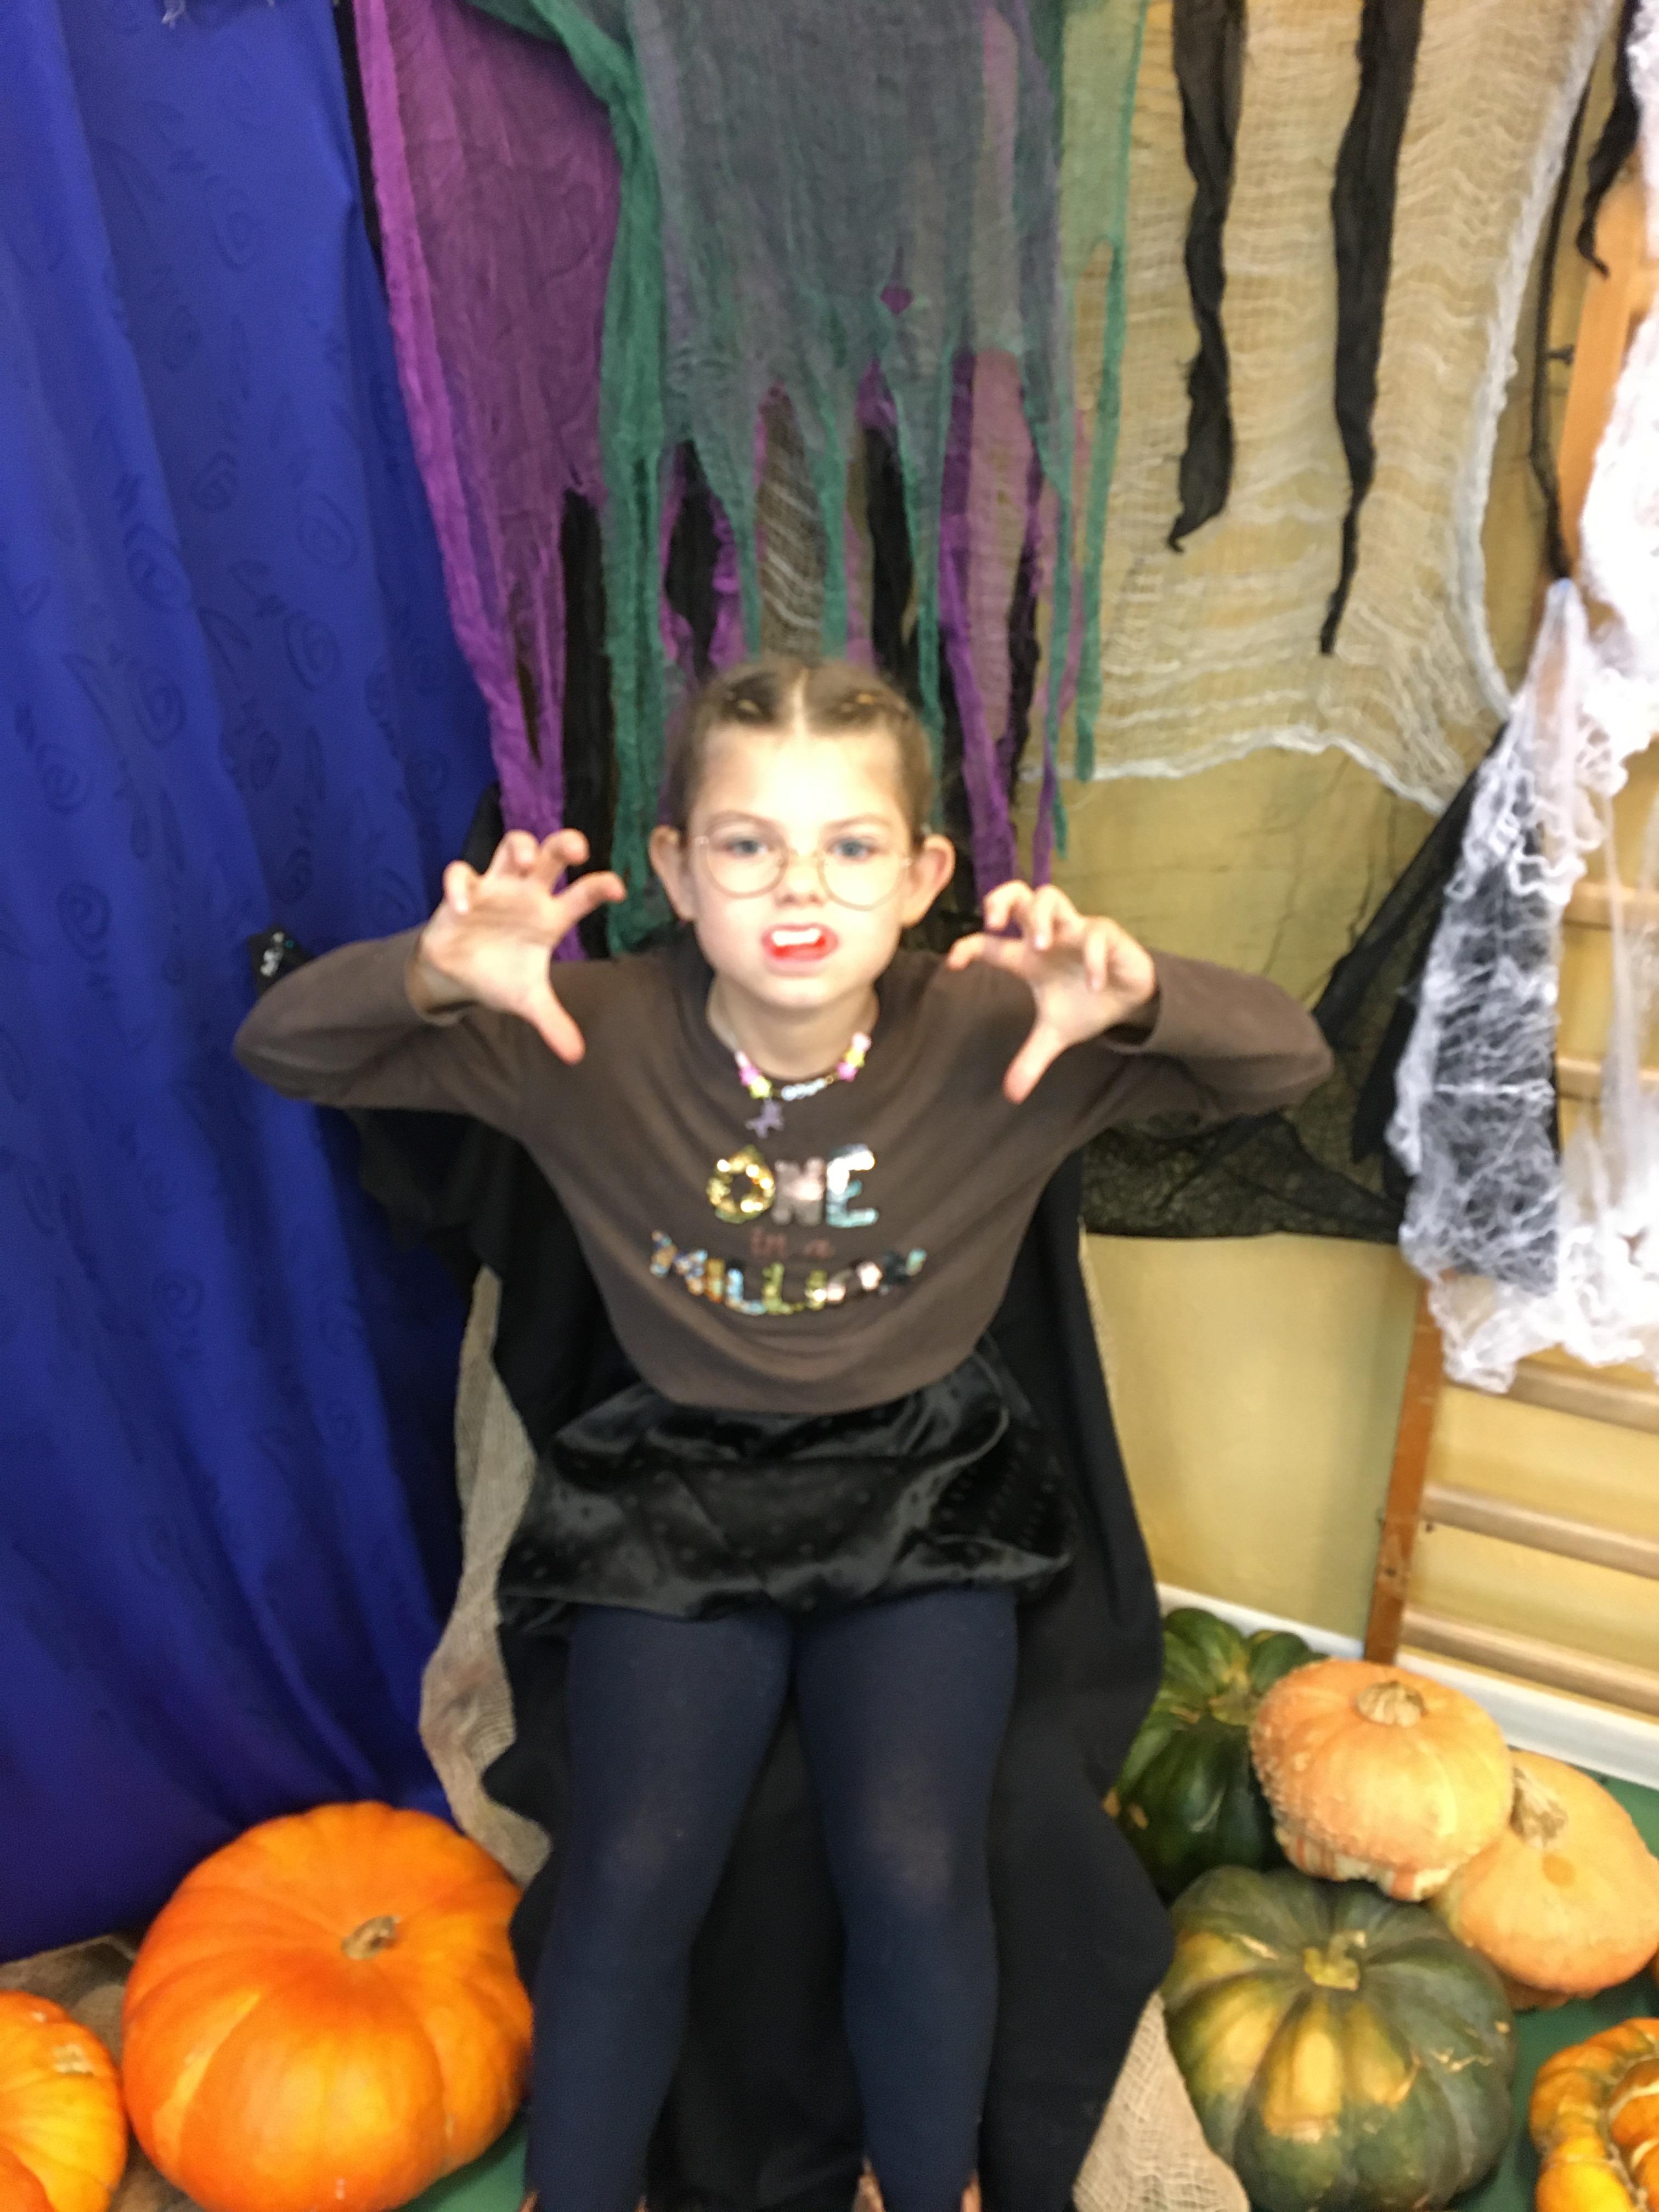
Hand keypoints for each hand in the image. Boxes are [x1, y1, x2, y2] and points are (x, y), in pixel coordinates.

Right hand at [411, 829, 624, 1061]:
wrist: (457, 973)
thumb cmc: (501, 974)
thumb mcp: (528, 1000)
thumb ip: (552, 1021)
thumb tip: (575, 1055)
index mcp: (551, 916)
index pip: (583, 895)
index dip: (600, 887)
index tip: (618, 889)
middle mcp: (528, 894)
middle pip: (551, 856)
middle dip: (564, 844)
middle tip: (578, 848)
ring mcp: (496, 887)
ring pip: (511, 847)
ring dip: (519, 847)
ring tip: (524, 860)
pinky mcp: (463, 891)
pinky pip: (461, 876)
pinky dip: (460, 887)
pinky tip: (463, 907)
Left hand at [946, 882, 1157, 1102]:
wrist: (1130, 1000)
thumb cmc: (1086, 1004)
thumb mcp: (1055, 1035)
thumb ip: (1031, 1059)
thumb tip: (1012, 1095)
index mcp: (1028, 957)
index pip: (990, 943)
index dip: (968, 946)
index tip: (954, 963)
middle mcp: (1048, 936)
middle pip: (1019, 894)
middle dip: (1000, 900)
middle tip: (994, 924)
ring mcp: (1076, 930)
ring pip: (1050, 896)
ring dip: (1041, 917)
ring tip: (1040, 947)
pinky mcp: (1107, 934)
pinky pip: (1096, 935)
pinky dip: (1092, 959)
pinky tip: (1092, 985)